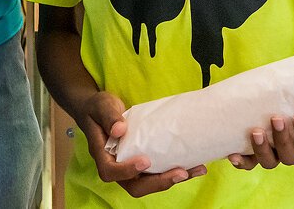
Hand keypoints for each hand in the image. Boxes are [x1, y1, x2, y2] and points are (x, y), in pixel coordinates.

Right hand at [80, 91, 206, 197]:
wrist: (100, 111)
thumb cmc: (97, 108)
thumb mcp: (101, 106)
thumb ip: (109, 116)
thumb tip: (120, 130)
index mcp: (102, 154)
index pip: (110, 172)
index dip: (127, 171)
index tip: (145, 161)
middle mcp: (116, 166)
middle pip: (135, 186)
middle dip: (159, 182)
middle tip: (181, 173)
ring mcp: (131, 167)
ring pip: (149, 183)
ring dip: (173, 179)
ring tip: (196, 170)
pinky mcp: (144, 163)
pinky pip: (158, 173)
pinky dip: (176, 171)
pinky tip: (194, 165)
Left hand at [228, 112, 293, 169]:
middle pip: (289, 156)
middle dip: (282, 139)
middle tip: (276, 119)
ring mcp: (275, 152)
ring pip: (270, 161)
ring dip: (262, 150)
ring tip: (255, 131)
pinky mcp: (257, 149)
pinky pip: (250, 162)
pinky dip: (242, 161)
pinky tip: (234, 153)